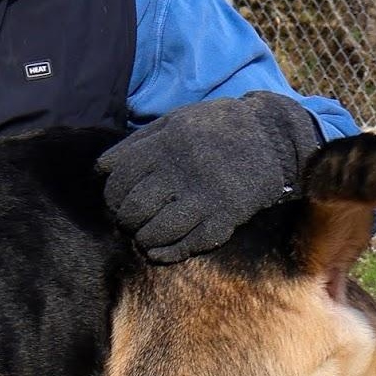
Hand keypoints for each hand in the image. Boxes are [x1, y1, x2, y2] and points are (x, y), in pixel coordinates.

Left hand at [97, 91, 322, 262]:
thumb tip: (102, 172)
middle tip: (130, 221)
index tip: (117, 201)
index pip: (119, 180)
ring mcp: (204, 197)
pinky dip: (165, 253)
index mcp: (166, 144)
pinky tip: (160, 249)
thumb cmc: (215, 129)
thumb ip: (138, 144)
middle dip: (124, 220)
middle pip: (133, 210)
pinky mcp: (224, 219)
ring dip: (142, 239)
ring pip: (154, 233)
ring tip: (144, 235)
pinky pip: (184, 247)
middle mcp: (182, 171)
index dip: (112, 196)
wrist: (273, 138)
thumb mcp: (175, 122)